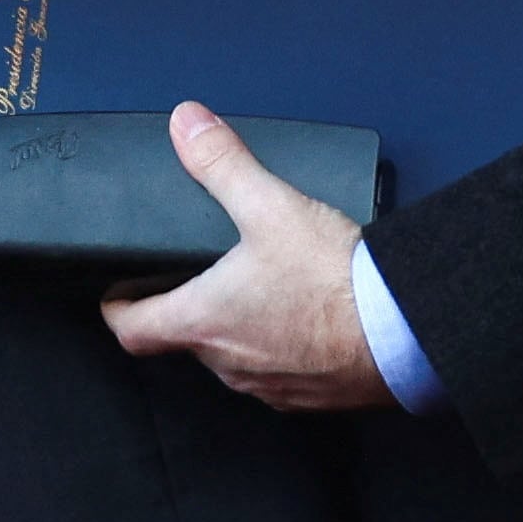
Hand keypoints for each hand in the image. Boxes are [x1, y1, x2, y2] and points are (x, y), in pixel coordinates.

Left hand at [101, 102, 390, 409]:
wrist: (404, 334)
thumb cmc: (337, 284)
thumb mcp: (272, 206)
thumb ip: (223, 163)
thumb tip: (186, 126)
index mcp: (204, 321)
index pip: (133, 330)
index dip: (119, 309)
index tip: (118, 294)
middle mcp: (228, 363)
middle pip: (186, 339)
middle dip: (189, 305)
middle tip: (199, 273)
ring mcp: (269, 386)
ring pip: (234, 357)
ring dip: (238, 326)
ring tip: (260, 287)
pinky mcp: (309, 396)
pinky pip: (279, 373)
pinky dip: (281, 346)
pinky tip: (306, 315)